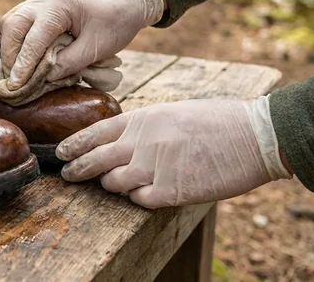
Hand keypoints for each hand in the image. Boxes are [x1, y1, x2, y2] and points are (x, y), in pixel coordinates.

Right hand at [0, 0, 163, 89]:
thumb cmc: (116, 22)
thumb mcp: (95, 48)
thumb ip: (68, 63)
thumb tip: (42, 78)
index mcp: (59, 5)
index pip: (33, 39)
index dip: (23, 65)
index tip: (17, 86)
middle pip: (13, 26)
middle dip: (9, 54)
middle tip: (12, 80)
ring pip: (11, 22)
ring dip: (9, 47)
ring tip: (14, 71)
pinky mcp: (40, 4)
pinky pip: (18, 20)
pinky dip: (15, 39)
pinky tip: (20, 57)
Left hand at [56, 97, 292, 208]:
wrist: (253, 135)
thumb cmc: (216, 121)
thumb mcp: (171, 113)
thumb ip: (142, 127)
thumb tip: (118, 140)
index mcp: (142, 119)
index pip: (95, 132)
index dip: (74, 144)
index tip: (61, 152)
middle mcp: (142, 142)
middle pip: (95, 159)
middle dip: (77, 168)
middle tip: (67, 175)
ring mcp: (155, 167)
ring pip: (114, 182)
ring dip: (112, 184)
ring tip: (116, 183)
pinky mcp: (170, 191)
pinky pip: (139, 200)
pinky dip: (138, 198)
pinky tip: (145, 193)